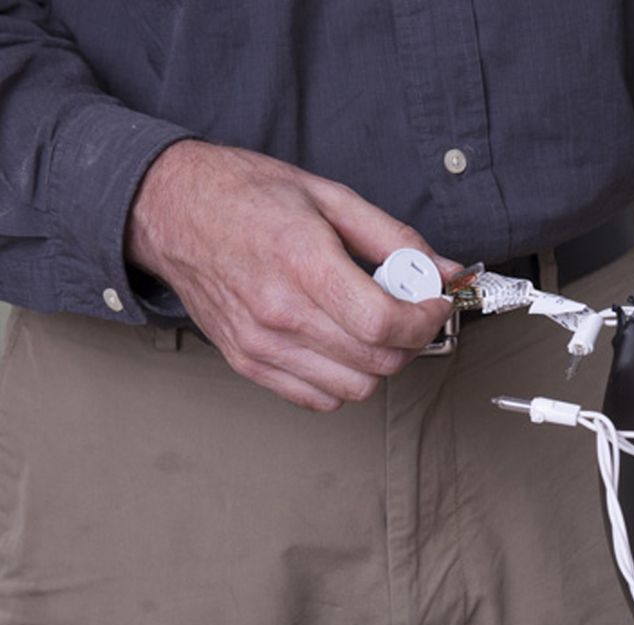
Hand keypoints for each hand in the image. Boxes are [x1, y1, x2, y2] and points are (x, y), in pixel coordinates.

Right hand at [127, 140, 457, 410]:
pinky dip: (342, 380)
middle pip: (378, 362)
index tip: (434, 303)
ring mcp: (260, 344)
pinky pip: (318, 398)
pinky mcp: (247, 362)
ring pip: (354, 389)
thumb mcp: (329, 197)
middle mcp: (279, 312)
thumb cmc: (242, 195)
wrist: (167, 209)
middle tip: (409, 310)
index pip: (384, 323)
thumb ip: (395, 238)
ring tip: (371, 325)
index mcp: (302, 262)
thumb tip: (444, 270)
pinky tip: (339, 343)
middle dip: (412, 340)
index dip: (426, 319)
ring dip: (379, 363)